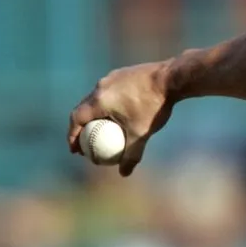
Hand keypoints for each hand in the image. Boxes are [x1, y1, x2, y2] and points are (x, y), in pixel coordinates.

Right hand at [68, 61, 175, 176]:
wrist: (173, 78)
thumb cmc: (155, 106)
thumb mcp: (142, 133)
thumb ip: (131, 154)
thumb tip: (124, 173)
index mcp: (99, 100)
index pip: (76, 118)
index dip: (72, 135)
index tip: (76, 149)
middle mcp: (101, 86)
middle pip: (84, 107)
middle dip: (81, 125)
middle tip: (86, 141)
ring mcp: (113, 77)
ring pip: (97, 97)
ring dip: (95, 112)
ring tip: (101, 126)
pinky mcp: (124, 72)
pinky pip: (111, 90)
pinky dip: (109, 102)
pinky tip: (120, 111)